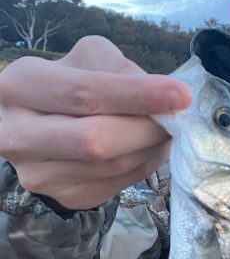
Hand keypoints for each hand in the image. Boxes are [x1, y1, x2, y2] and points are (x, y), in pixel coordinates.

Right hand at [0, 35, 191, 209]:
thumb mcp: (85, 61)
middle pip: (97, 140)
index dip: (137, 96)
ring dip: (151, 148)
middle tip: (176, 117)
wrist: (39, 127)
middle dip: (147, 128)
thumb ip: (121, 71)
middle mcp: (19, 135)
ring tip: (165, 129)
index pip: (85, 94)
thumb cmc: (66, 84)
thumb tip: (164, 101)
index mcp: (22, 86)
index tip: (181, 95)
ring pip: (112, 166)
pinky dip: (144, 164)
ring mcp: (39, 174)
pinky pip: (118, 184)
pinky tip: (148, 147)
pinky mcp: (65, 198)